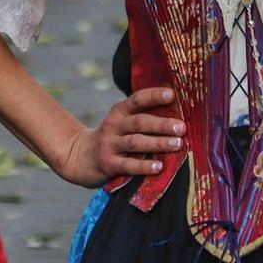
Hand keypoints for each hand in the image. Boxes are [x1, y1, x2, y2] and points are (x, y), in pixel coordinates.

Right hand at [53, 87, 184, 187]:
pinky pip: (128, 165)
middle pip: (139, 122)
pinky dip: (144, 166)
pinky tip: (158, 167)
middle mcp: (113, 125)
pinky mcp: (108, 164)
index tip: (172, 95)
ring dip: (157, 143)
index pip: (137, 100)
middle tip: (181, 127)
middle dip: (162, 124)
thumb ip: (141, 117)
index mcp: (119, 112)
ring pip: (136, 143)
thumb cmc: (112, 138)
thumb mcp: (121, 122)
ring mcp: (109, 144)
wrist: (80, 157)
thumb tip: (177, 114)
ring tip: (177, 144)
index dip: (153, 96)